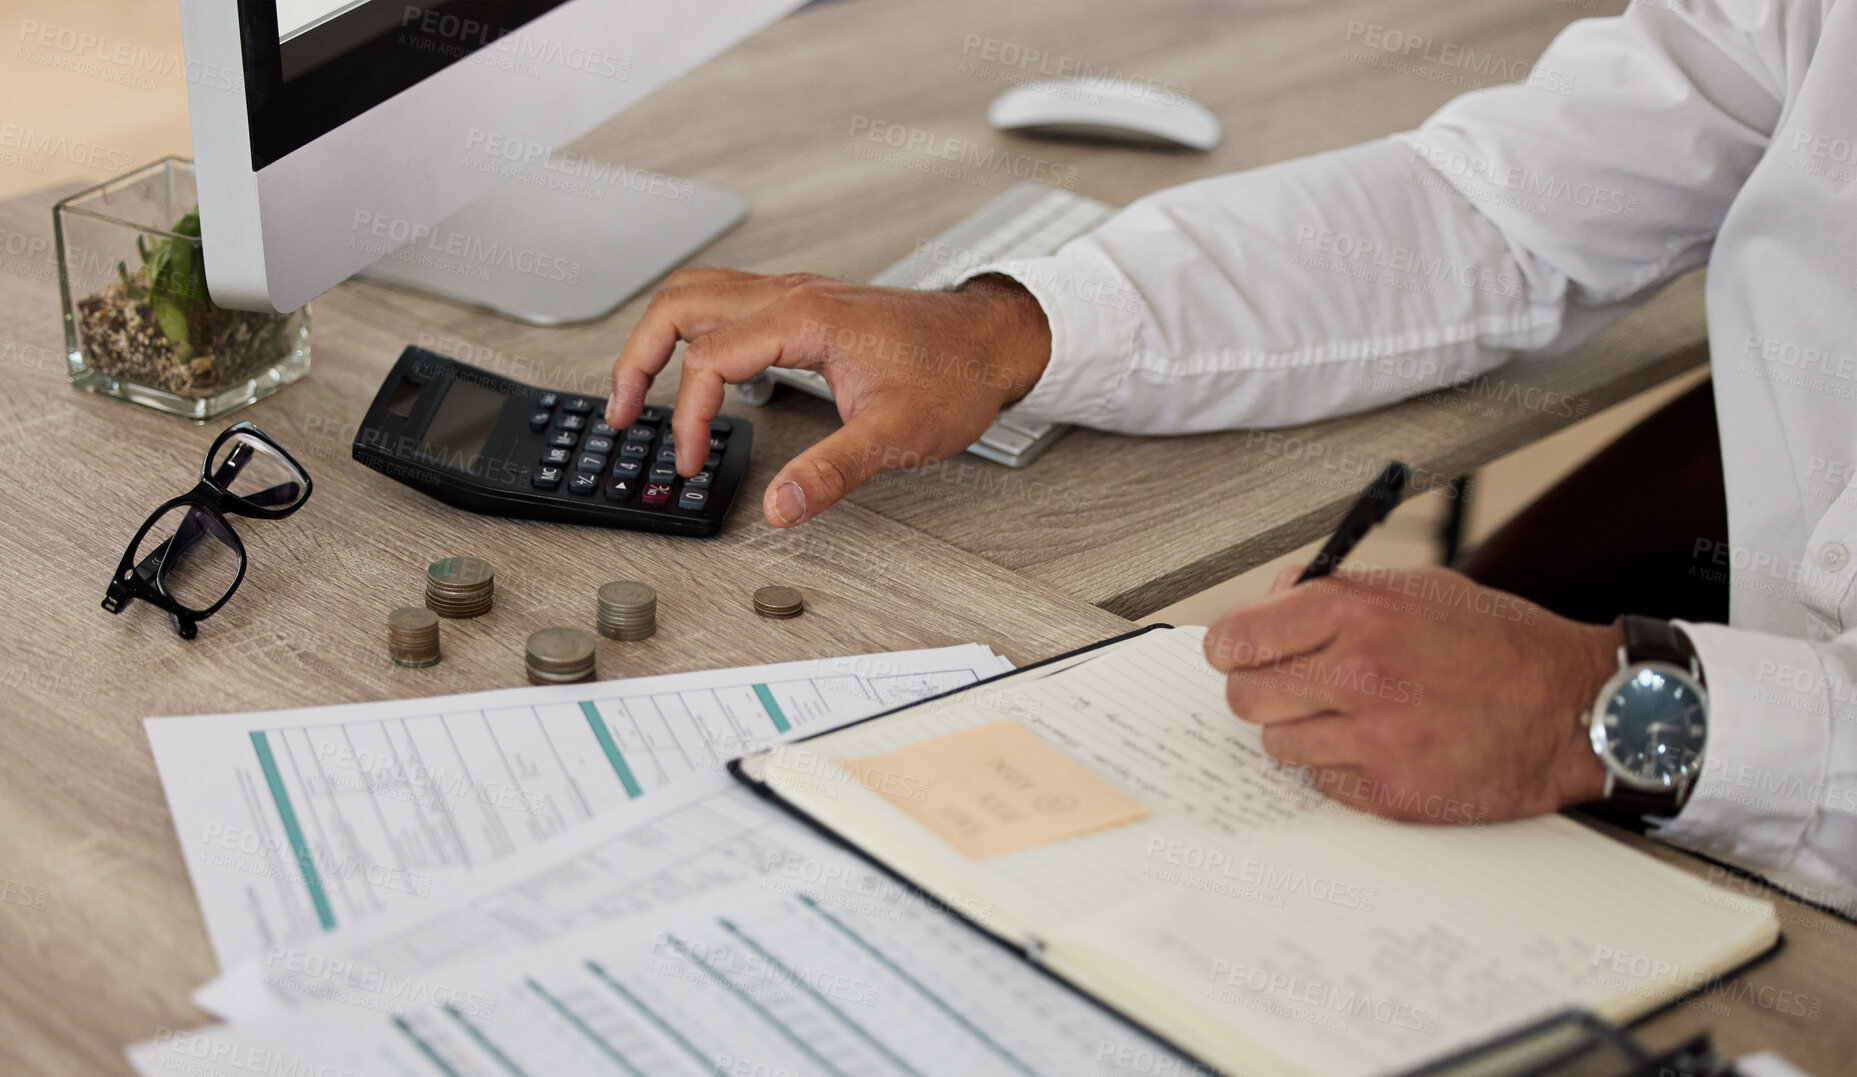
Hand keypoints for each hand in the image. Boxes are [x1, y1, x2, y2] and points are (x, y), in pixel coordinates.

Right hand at [605, 268, 1051, 526]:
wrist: (993, 339)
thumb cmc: (954, 375)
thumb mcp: (895, 435)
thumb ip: (830, 472)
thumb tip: (779, 509)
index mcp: (802, 318)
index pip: (707, 358)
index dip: (686, 416)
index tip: (688, 460)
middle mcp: (790, 294)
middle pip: (678, 303)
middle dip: (637, 356)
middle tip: (617, 412)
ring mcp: (794, 292)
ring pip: (695, 291)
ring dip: (657, 335)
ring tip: (635, 387)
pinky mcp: (802, 302)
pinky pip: (724, 298)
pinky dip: (691, 328)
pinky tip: (694, 366)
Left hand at [1203, 564, 1619, 823]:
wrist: (1574, 708)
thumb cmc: (1501, 643)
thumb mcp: (1419, 589)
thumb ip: (1336, 591)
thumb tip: (1271, 602)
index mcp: (1358, 613)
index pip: (1237, 638)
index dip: (1233, 647)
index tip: (1240, 652)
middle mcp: (1359, 675)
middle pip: (1245, 697)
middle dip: (1263, 691)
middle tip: (1296, 688)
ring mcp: (1373, 739)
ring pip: (1277, 745)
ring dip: (1303, 732)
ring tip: (1351, 717)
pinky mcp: (1390, 792)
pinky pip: (1323, 783)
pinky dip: (1342, 769)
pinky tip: (1382, 748)